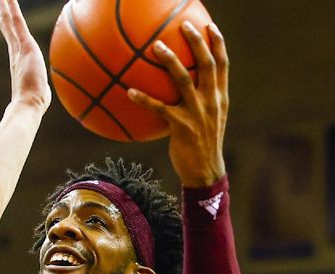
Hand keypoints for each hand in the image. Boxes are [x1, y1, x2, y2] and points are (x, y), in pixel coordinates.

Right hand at [0, 0, 50, 112]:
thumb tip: (43, 96)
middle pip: (8, 27)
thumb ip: (41, 90)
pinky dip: (12, 8)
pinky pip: (17, 21)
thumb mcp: (40, 94)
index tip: (3, 20)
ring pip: (10, 21)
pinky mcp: (25, 45)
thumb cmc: (35, 106)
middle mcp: (15, 53)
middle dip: (4, 13)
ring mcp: (18, 48)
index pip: (13, 41)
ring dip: (6, 5)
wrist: (27, 106)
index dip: (8, 30)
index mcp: (19, 62)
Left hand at [127, 21, 228, 187]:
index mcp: (220, 97)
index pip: (223, 64)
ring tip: (156, 46)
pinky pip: (160, 108)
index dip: (218, 44)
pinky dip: (144, 99)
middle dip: (196, 42)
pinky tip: (129, 91)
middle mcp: (211, 101)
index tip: (210, 26)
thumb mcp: (208, 119)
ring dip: (170, 61)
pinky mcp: (181, 126)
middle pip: (207, 64)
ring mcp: (197, 113)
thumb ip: (201, 100)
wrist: (205, 170)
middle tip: (184, 24)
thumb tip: (185, 87)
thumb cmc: (202, 143)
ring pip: (184, 80)